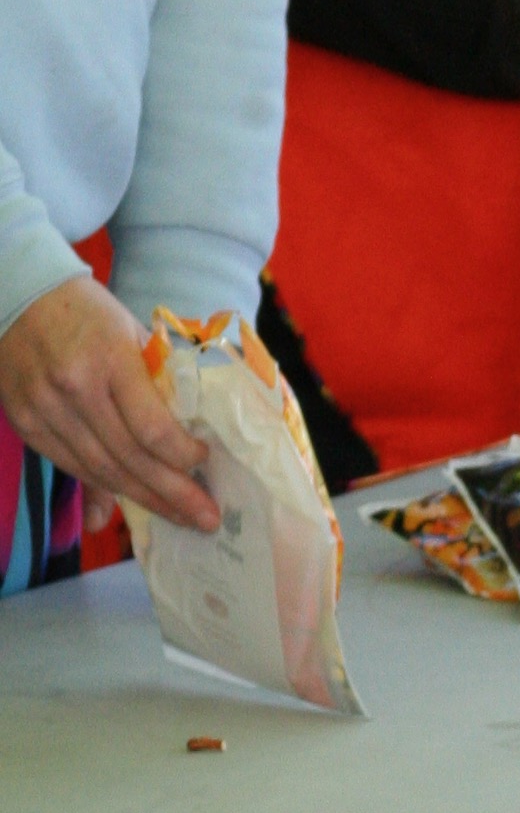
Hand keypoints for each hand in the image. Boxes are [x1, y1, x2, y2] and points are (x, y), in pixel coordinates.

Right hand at [0, 279, 216, 531]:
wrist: (17, 293)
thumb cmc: (89, 313)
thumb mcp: (131, 334)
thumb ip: (157, 383)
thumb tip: (182, 442)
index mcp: (109, 358)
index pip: (152, 428)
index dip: (182, 457)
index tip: (205, 462)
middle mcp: (74, 387)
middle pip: (130, 458)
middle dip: (173, 495)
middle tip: (207, 519)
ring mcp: (44, 408)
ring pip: (101, 470)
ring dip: (145, 500)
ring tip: (180, 517)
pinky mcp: (25, 423)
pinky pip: (72, 467)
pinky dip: (105, 487)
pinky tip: (135, 502)